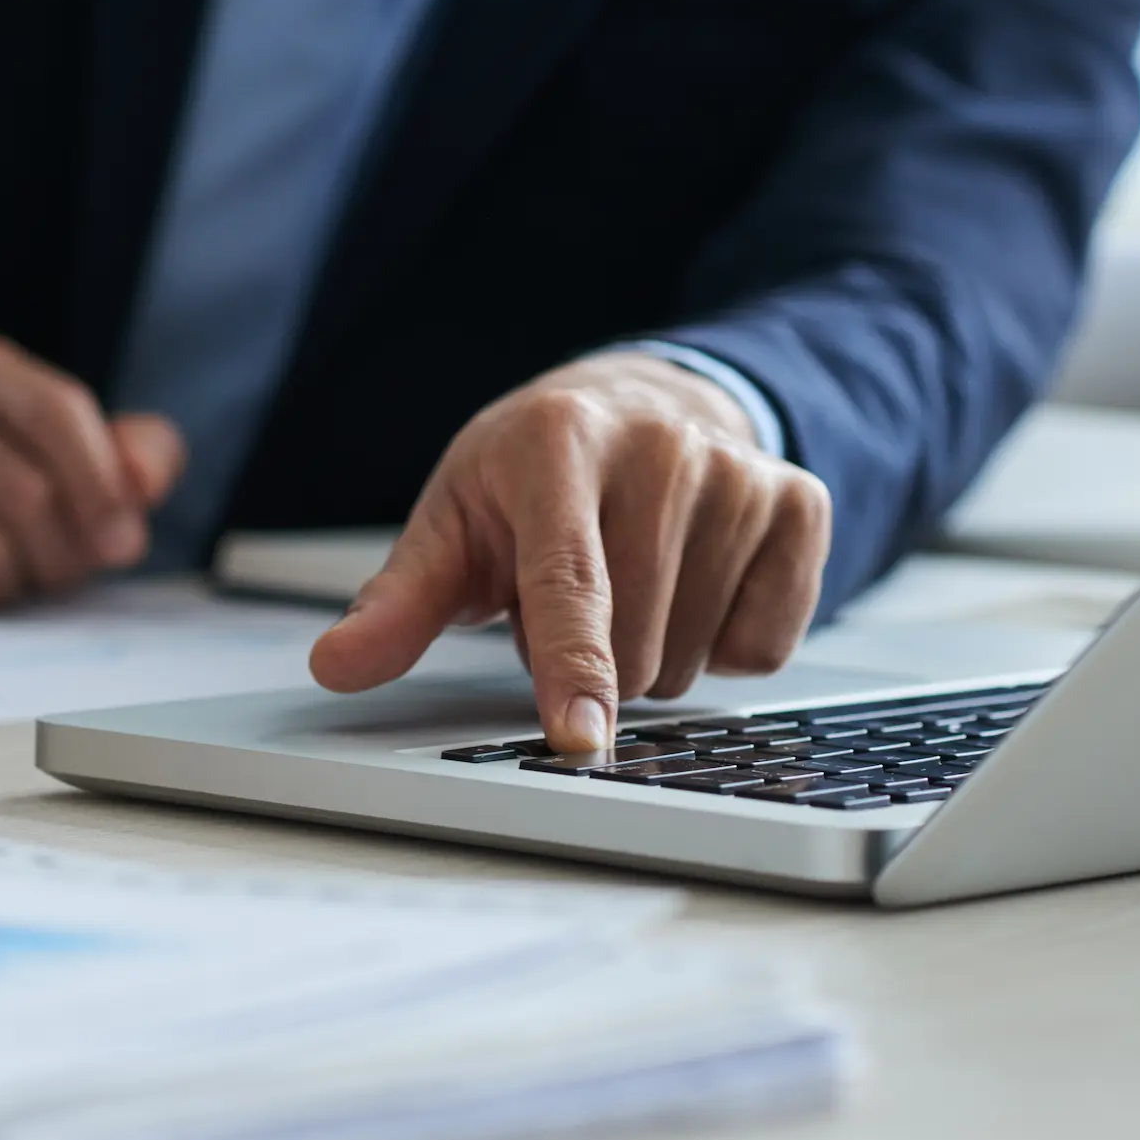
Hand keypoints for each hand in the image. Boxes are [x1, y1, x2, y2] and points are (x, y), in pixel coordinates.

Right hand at [0, 330, 185, 611]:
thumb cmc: (23, 508)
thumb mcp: (98, 471)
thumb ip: (143, 457)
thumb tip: (143, 481)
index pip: (53, 410)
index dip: (101, 488)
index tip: (123, 542)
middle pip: (25, 491)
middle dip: (61, 554)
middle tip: (56, 573)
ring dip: (8, 585)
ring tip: (3, 581)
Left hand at [308, 352, 829, 751]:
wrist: (637, 402)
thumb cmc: (528, 477)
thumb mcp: (452, 524)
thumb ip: (397, 602)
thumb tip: (337, 665)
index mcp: (558, 445)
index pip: (568, 582)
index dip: (570, 668)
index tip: (578, 738)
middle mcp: (661, 448)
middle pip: (636, 642)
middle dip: (591, 661)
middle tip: (568, 599)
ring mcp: (742, 473)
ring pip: (699, 654)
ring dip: (653, 655)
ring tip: (627, 586)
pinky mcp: (803, 504)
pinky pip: (766, 643)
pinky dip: (724, 642)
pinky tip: (693, 585)